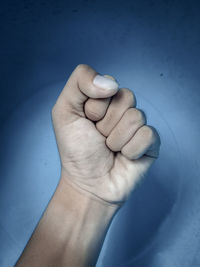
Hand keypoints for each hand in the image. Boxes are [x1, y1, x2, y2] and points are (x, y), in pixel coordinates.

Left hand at [52, 64, 160, 204]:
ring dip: (116, 139)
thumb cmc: (76, 149)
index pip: (109, 84)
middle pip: (126, 97)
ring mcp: (138, 125)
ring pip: (136, 117)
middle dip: (106, 123)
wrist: (88, 183)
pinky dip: (130, 150)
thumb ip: (79, 83)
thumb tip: (112, 83)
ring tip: (110, 148)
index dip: (95, 106)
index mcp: (104, 98)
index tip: (87, 121)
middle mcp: (123, 109)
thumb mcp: (64, 111)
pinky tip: (124, 157)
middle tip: (99, 137)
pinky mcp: (151, 142)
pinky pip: (147, 135)